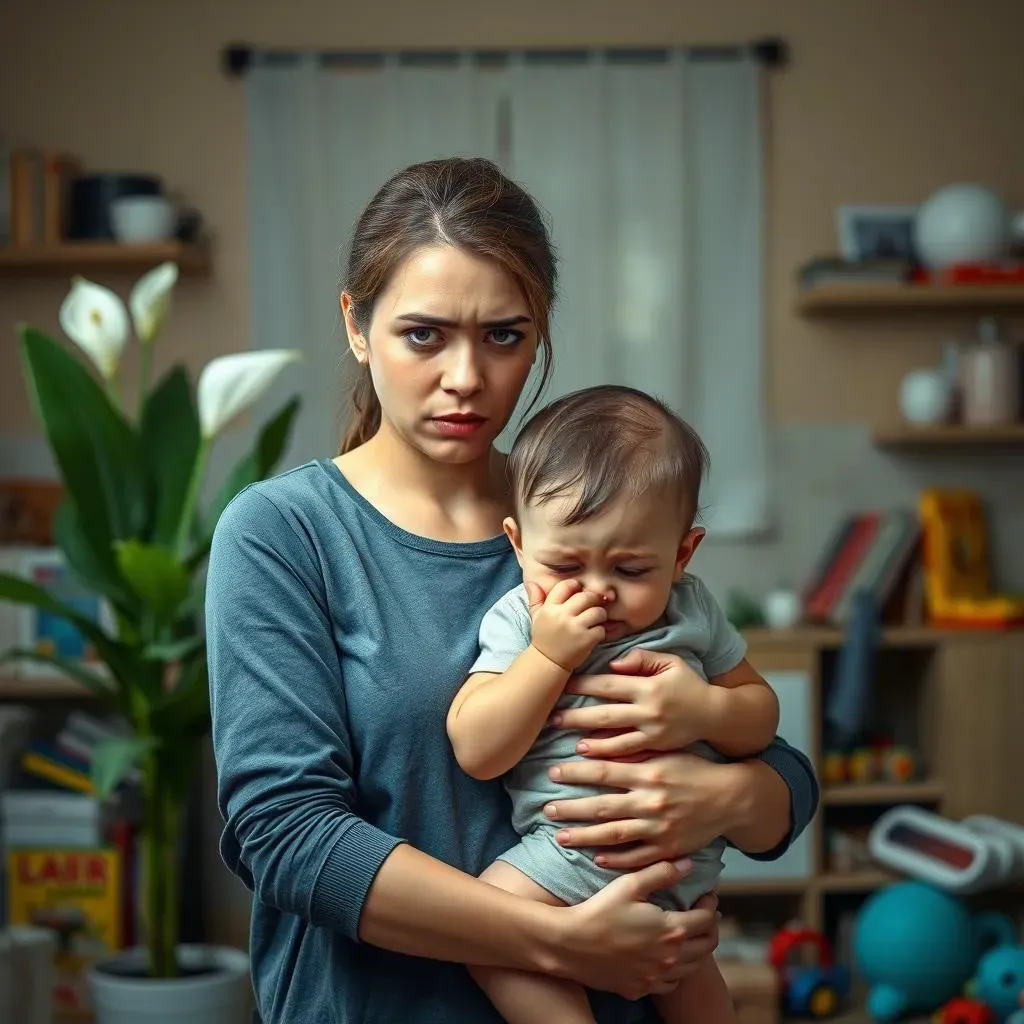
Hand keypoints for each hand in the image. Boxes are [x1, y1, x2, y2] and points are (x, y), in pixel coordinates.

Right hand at [527, 579, 605, 671]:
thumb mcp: (536, 617)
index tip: (579, 592)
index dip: (575, 586)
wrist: (547, 662)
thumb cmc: (544, 637)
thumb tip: (532, 582)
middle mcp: (562, 616)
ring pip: (597, 612)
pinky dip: (601, 631)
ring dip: (600, 615)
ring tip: (596, 619)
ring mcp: (575, 628)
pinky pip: (601, 629)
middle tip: (594, 604)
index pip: (566, 586)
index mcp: (550, 608)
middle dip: (593, 599)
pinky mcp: (586, 640)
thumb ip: (535, 598)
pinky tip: (594, 634)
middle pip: (586, 597)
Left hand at [543, 753, 746, 868]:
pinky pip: (637, 857)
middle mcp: (651, 801)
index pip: (604, 772)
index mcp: (649, 773)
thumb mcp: (665, 752)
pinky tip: (595, 858)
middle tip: (547, 809)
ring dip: (583, 837)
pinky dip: (615, 859)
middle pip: (601, 806)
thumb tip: (597, 744)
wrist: (731, 796)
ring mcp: (659, 828)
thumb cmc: (694, 768)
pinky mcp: (668, 849)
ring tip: (559, 837)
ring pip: (613, 835)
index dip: (576, 772)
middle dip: (571, 808)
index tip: (553, 772)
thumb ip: (633, 750)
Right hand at [547, 860, 718, 998]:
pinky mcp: (641, 988)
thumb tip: (687, 865)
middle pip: (706, 946)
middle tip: (703, 913)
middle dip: (710, 927)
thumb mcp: (630, 884)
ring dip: (696, 950)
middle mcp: (669, 958)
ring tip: (689, 934)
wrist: (570, 944)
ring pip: (692, 968)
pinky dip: (676, 970)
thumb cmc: (599, 910)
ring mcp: (656, 977)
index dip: (711, 904)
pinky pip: (670, 983)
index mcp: (671, 930)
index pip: (707, 919)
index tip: (707, 894)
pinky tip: (667, 957)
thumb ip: (662, 873)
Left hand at [554, 648, 711, 757]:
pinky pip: (630, 753)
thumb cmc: (689, 684)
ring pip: (615, 738)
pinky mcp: (657, 748)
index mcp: (648, 686)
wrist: (715, 715)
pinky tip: (593, 756)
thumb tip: (614, 665)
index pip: (609, 684)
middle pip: (606, 713)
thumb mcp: (671, 662)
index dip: (583, 683)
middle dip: (577, 715)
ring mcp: (653, 732)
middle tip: (552, 717)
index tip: (562, 683)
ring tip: (568, 742)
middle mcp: (648, 710)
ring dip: (590, 741)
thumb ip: (642, 658)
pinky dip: (610, 755)